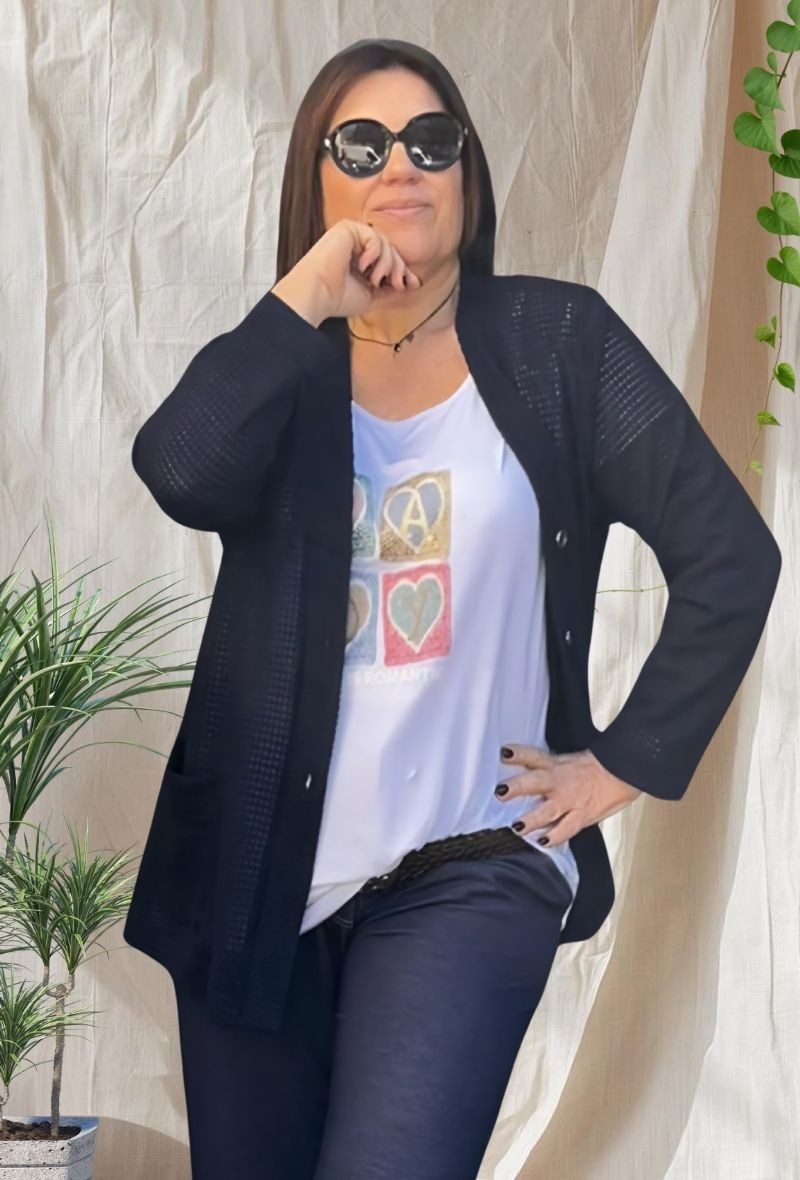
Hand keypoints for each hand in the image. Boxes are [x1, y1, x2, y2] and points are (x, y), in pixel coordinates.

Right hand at [273, 218, 422, 326]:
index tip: (412, 284)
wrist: (318, 294)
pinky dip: (374, 253)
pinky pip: (374, 236)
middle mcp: (355, 246)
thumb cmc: (338, 298)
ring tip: (375, 280)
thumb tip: (414, 283)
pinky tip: (362, 267)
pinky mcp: (347, 228)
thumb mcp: (372, 295)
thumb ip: (391, 288)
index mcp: (359, 260)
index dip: (402, 271)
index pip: (388, 259)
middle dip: (398, 268)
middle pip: (390, 250)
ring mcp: (351, 235)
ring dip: (386, 264)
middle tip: (397, 284)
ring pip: (384, 243)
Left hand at [495, 744, 641, 845]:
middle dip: (517, 787)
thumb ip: (547, 765)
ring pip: (547, 812)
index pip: (533, 755)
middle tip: (501, 792)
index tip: (504, 753)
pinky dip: (554, 837)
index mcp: (556, 765)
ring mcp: (570, 801)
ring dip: (531, 820)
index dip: (518, 754)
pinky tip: (543, 842)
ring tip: (517, 827)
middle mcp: (560, 782)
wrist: (622, 773)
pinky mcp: (581, 816)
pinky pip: (566, 830)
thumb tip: (525, 769)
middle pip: (535, 782)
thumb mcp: (567, 758)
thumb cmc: (595, 766)